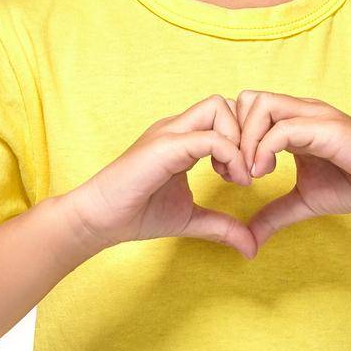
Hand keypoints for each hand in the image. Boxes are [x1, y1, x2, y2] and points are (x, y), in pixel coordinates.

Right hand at [62, 94, 259, 258]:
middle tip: (246, 171)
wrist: (98, 220)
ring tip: (236, 176)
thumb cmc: (138, 214)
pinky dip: (231, 156)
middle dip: (246, 134)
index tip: (245, 176)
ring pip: (219, 108)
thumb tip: (252, 247)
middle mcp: (176, 128)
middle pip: (225, 103)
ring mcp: (169, 133)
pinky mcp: (165, 147)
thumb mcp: (191, 219)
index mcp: (182, 137)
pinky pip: (210, 138)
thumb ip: (222, 226)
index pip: (224, 115)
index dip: (244, 140)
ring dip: (239, 141)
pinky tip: (231, 181)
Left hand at [235, 90, 350, 247]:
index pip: (246, 109)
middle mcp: (301, 111)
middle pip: (247, 99)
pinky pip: (283, 128)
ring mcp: (314, 115)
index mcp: (293, 121)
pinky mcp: (327, 128)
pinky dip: (264, 150)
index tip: (233, 174)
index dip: (232, 138)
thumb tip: (248, 239)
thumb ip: (274, 214)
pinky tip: (264, 173)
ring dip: (246, 141)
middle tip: (237, 173)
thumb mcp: (304, 201)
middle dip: (233, 135)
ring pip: (261, 105)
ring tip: (251, 174)